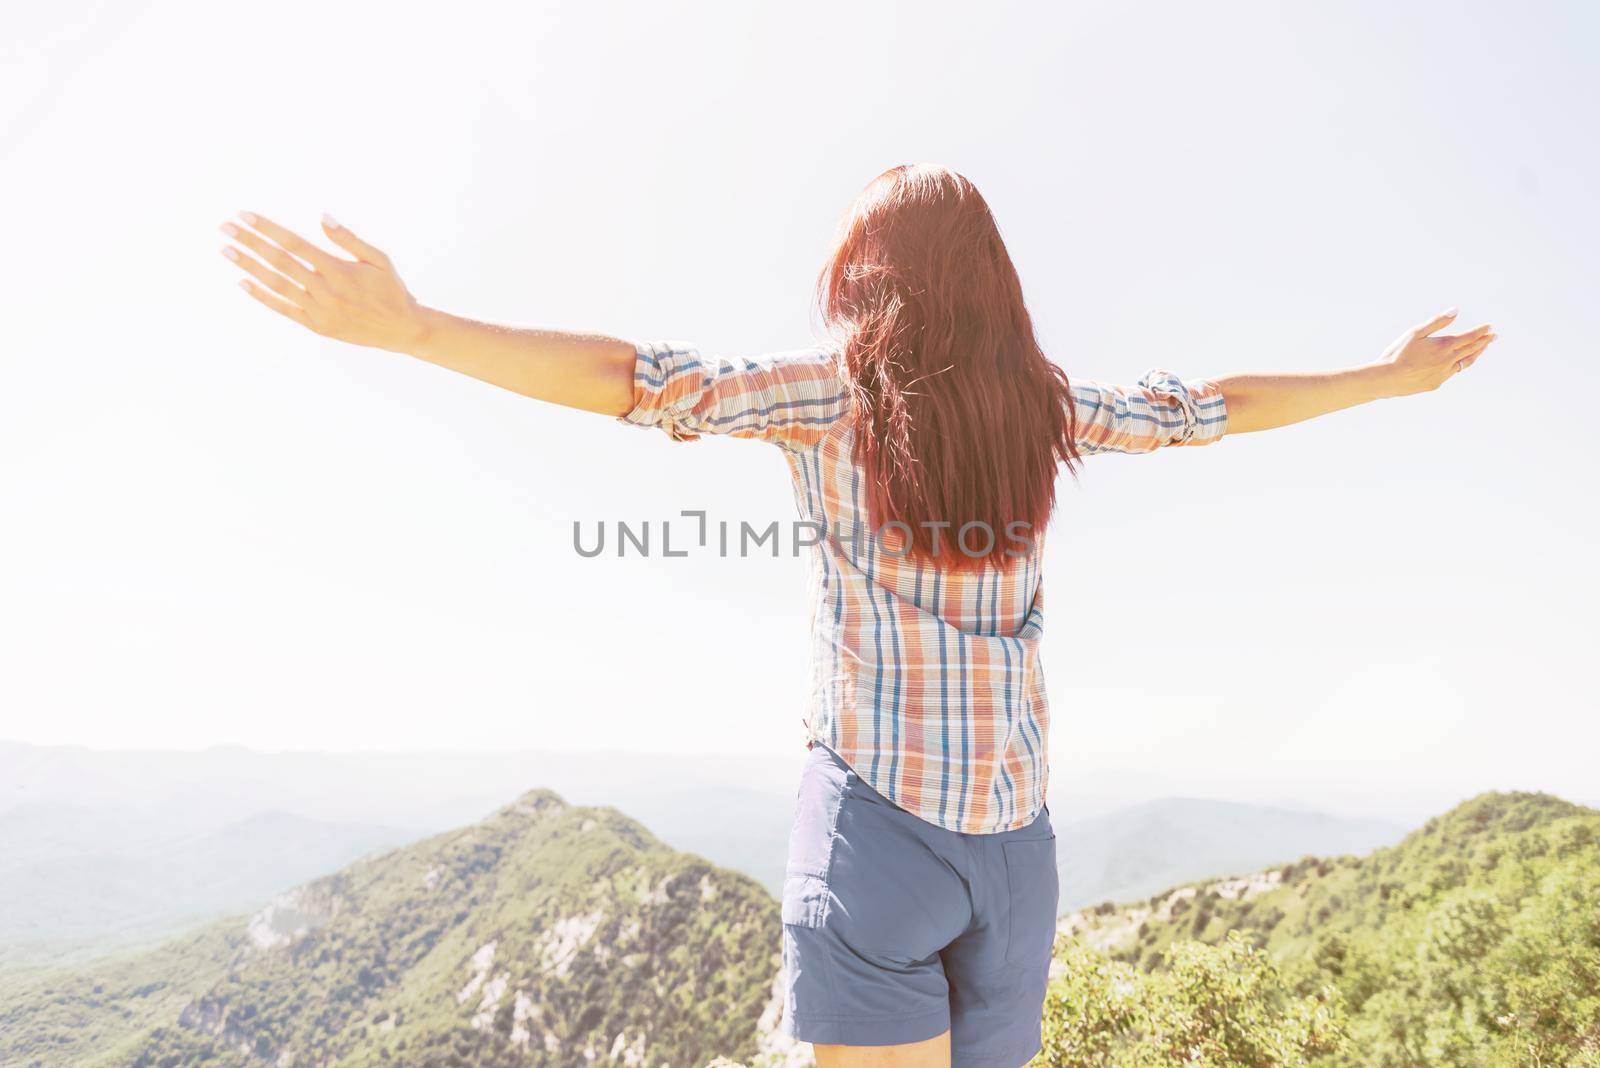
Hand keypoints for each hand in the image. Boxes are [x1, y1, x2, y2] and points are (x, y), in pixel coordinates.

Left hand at [219, 212, 430, 352]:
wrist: (402, 329)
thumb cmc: (391, 289)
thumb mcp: (378, 259)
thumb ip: (349, 239)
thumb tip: (322, 217)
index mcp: (338, 270)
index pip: (294, 244)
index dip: (267, 229)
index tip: (245, 216)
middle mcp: (325, 290)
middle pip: (278, 261)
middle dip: (249, 242)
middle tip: (225, 226)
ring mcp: (319, 310)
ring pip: (276, 284)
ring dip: (248, 266)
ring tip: (226, 250)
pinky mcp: (316, 325)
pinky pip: (283, 308)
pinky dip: (262, 296)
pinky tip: (243, 282)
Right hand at [1373, 309, 1496, 397]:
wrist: (1386, 378)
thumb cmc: (1398, 353)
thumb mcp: (1416, 332)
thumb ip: (1437, 322)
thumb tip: (1456, 310)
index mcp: (1444, 345)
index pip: (1469, 337)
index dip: (1481, 331)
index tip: (1490, 327)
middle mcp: (1448, 360)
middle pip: (1472, 349)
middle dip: (1484, 342)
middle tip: (1494, 336)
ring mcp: (1443, 374)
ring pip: (1465, 362)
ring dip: (1476, 354)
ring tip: (1482, 349)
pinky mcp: (1436, 383)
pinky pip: (1453, 372)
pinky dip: (1460, 365)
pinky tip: (1459, 362)